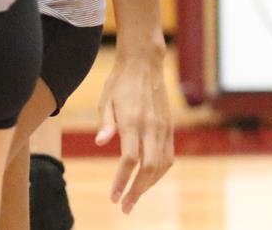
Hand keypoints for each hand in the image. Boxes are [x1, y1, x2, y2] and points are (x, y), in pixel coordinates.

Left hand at [95, 47, 174, 213]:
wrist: (144, 65)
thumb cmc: (119, 82)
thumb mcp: (105, 99)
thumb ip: (105, 122)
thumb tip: (101, 142)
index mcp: (133, 121)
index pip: (129, 159)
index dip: (122, 181)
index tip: (113, 196)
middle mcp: (151, 127)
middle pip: (148, 168)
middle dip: (137, 191)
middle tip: (124, 207)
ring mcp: (163, 129)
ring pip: (162, 166)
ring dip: (149, 185)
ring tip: (134, 197)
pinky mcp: (170, 129)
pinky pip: (168, 157)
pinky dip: (159, 172)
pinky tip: (148, 179)